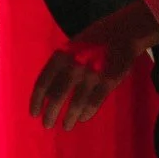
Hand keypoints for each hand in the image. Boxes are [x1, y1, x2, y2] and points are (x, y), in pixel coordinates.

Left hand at [29, 0, 158, 131]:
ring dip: (69, 118)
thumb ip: (60, 67)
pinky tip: (82, 118)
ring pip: (75, 104)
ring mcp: (92, 74)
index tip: (34, 114)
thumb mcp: (72, 47)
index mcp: (61, 56)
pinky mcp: (109, 81)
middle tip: (47, 125)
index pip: (43, 82)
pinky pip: (94, 103)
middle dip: (50, 114)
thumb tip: (46, 93)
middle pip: (57, 97)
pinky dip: (86, 113)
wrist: (124, 32)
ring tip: (66, 126)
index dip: (36, 101)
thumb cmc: (94, 40)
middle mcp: (74, 65)